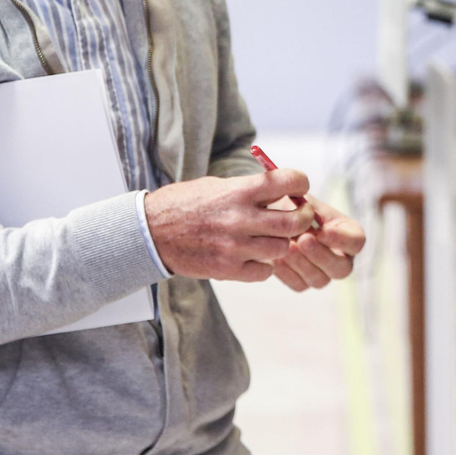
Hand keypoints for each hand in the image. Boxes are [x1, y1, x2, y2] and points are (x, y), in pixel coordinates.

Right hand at [144, 171, 316, 280]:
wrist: (151, 232)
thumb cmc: (186, 204)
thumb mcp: (218, 185)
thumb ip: (249, 189)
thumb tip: (283, 190)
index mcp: (238, 191)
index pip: (286, 182)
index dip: (300, 183)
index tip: (300, 187)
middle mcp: (239, 219)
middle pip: (294, 222)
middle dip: (304, 217)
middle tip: (302, 215)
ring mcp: (234, 247)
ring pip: (282, 248)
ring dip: (283, 242)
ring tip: (274, 237)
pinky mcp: (227, 269)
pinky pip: (264, 272)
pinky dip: (265, 265)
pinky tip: (256, 256)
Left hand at [273, 197, 365, 291]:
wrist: (274, 219)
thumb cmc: (294, 206)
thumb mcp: (303, 201)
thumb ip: (308, 206)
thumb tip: (307, 209)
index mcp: (349, 234)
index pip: (356, 242)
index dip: (342, 239)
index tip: (322, 230)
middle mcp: (341, 258)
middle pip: (342, 268)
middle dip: (321, 255)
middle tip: (304, 240)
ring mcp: (323, 274)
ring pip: (320, 280)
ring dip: (302, 264)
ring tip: (287, 247)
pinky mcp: (303, 283)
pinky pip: (299, 284)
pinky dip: (287, 272)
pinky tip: (276, 258)